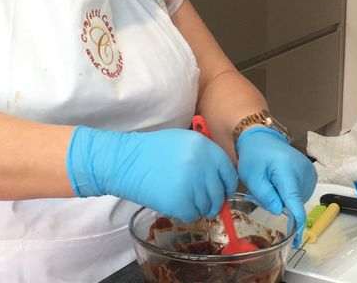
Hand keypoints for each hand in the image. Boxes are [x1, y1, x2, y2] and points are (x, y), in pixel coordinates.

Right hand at [66, 126, 237, 221]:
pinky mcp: (180, 202)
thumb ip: (205, 156)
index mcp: (204, 147)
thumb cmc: (153, 151)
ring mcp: (192, 184)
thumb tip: (222, 179)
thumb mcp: (183, 141)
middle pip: (219, 193)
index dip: (227, 185)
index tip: (224, 191)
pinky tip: (172, 201)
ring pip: (207, 206)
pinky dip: (185, 213)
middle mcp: (202, 164)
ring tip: (180, 196)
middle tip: (203, 202)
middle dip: (213, 201)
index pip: (229, 172)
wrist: (127, 162)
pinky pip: (192, 215)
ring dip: (197, 206)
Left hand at [236, 127, 316, 244]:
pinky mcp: (311, 174)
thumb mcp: (252, 176)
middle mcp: (304, 171)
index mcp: (287, 170)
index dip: (296, 223)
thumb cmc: (255, 156)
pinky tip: (279, 182)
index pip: (294, 201)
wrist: (262, 138)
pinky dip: (289, 192)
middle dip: (280, 203)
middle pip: (294, 201)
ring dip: (284, 198)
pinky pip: (300, 192)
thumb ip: (265, 195)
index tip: (295, 240)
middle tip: (264, 187)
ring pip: (297, 199)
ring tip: (271, 182)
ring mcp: (310, 172)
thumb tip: (281, 211)